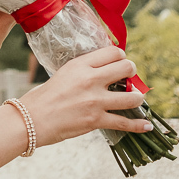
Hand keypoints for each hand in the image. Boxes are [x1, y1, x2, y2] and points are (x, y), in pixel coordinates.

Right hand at [20, 46, 151, 146]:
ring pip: (132, 96)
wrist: (33, 118)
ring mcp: (96, 101)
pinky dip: (139, 126)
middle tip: (130, 78)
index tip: (120, 62)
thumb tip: (101, 72)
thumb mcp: (63, 73)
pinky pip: (125, 123)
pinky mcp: (97, 120)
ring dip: (138, 98)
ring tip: (137, 99)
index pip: (113, 52)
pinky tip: (146, 126)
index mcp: (81, 64)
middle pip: (126, 68)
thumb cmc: (44, 96)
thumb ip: (83, 71)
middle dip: (132, 72)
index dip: (121, 56)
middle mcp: (91, 79)